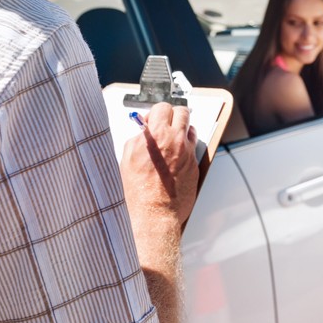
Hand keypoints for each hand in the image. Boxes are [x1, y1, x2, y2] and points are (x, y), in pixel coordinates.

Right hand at [120, 103, 198, 227]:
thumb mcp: (127, 158)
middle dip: (173, 116)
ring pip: (191, 129)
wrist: (153, 214)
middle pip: (183, 113)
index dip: (157, 113)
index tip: (152, 120)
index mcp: (158, 135)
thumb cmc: (137, 191)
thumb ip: (138, 139)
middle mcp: (176, 141)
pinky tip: (175, 159)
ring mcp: (188, 153)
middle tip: (165, 125)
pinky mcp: (195, 166)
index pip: (163, 108)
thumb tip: (144, 132)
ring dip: (182, 131)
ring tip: (171, 141)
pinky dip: (185, 150)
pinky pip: (193, 149)